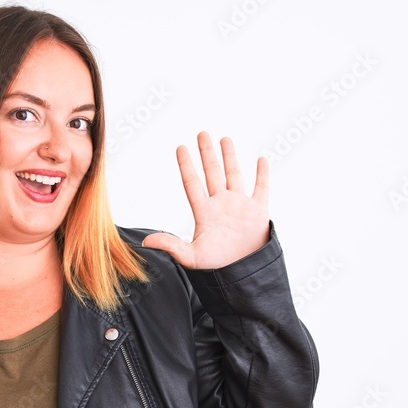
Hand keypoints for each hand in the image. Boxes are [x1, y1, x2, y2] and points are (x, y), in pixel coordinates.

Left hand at [142, 132, 269, 269]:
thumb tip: (146, 241)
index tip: (180, 147)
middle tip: (202, 133)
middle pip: (212, 172)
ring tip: (224, 138)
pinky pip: (261, 188)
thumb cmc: (218, 267)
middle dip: (207, 153)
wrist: (244, 274)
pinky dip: (262, 174)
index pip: (192, 183)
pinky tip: (261, 159)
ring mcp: (240, 206)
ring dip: (230, 157)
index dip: (186, 166)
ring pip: (234, 174)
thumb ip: (171, 245)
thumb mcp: (191, 256)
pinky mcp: (258, 211)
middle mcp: (221, 204)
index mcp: (204, 212)